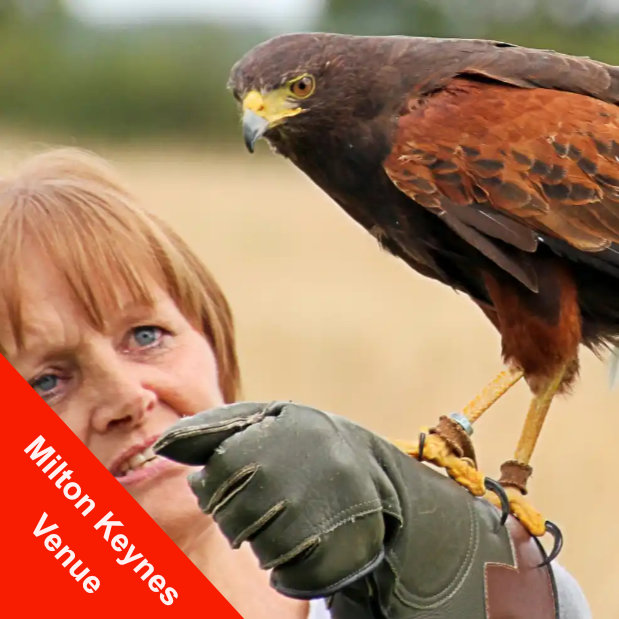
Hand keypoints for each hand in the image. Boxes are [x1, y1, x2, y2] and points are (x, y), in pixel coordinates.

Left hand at [154, 401, 398, 597]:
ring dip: (266, 544)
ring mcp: (334, 505)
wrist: (367, 467)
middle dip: (239, 519)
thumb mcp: (258, 422)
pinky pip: (295, 574)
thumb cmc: (295, 444)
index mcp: (284, 428)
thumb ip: (209, 430)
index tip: (229, 487)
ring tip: (284, 521)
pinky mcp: (349, 543)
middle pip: (240, 518)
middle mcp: (312, 464)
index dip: (216, 489)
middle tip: (260, 506)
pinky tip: (299, 544)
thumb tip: (162, 445)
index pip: (221, 475)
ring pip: (266, 550)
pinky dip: (289, 569)